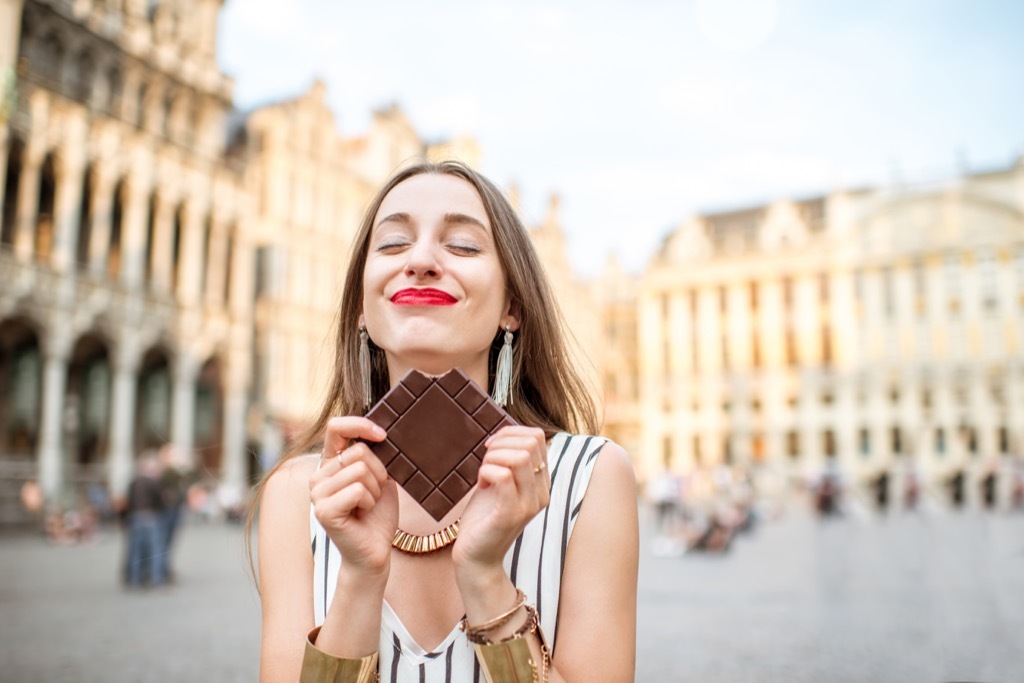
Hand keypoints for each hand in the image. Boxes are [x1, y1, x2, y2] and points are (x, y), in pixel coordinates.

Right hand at [309, 416, 397, 575]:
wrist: (375, 550)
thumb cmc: (377, 515)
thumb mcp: (380, 477)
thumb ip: (374, 454)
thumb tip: (380, 432)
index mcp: (330, 464)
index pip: (336, 428)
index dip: (360, 425)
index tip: (382, 435)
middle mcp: (319, 476)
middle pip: (359, 452)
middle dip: (378, 473)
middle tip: (373, 494)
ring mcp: (317, 493)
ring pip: (360, 470)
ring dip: (374, 490)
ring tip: (366, 506)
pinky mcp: (323, 510)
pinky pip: (358, 489)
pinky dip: (369, 502)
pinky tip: (362, 514)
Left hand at [453, 426, 549, 575]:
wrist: (476, 558)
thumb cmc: (484, 519)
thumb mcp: (499, 484)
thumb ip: (507, 461)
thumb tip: (505, 434)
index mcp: (541, 483)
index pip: (538, 437)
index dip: (511, 432)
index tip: (491, 447)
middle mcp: (541, 493)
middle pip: (530, 443)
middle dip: (501, 443)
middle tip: (485, 460)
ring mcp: (529, 504)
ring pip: (519, 457)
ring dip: (493, 457)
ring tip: (483, 473)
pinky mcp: (511, 514)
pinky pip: (503, 476)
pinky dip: (486, 471)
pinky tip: (481, 484)